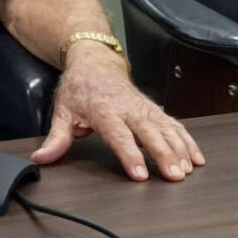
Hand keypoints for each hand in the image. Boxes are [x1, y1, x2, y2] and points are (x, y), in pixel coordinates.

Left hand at [31, 41, 204, 180]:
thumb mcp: (62, 111)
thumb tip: (41, 158)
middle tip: (175, 175)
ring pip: (166, 128)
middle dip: (164, 154)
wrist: (95, 62)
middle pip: (150, 133)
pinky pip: (174, 124)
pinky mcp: (154, 109)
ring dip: (180, 148)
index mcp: (104, 110)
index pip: (119, 136)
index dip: (130, 155)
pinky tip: (196, 157)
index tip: (140, 174)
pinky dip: (187, 140)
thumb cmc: (80, 88)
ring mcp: (144, 108)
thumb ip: (56, 138)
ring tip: (188, 169)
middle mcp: (128, 108)